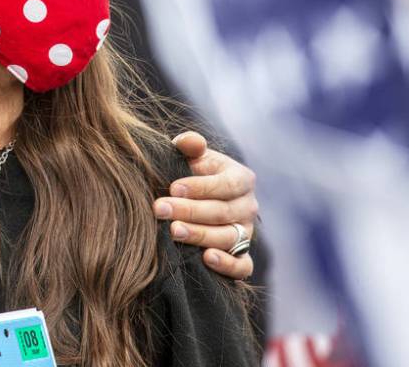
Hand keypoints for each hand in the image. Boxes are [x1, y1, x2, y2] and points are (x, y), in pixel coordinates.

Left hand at [153, 131, 257, 278]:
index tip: (173, 187)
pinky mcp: (242, 258)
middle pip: (223, 212)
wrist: (194, 200)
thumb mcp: (192, 156)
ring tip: (173, 231)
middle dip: (189, 210)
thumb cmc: (192, 174)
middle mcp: (248, 207)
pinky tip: (206, 258)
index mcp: (242, 179)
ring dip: (200, 235)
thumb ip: (190, 145)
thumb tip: (190, 142)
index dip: (200, 186)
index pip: (227, 184)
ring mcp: (246, 234)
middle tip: (160, 209)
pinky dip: (228, 265)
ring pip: (229, 238)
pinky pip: (242, 267)